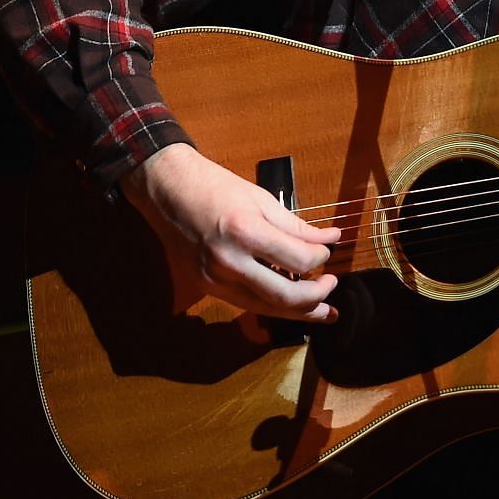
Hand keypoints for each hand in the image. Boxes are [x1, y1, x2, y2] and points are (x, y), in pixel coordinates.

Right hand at [120, 142, 342, 321]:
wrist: (166, 189)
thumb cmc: (214, 186)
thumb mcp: (260, 198)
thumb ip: (297, 226)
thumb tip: (331, 239)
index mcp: (245, 231)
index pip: (298, 260)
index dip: (321, 258)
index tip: (329, 248)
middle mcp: (229, 262)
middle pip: (284, 296)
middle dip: (316, 297)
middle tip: (332, 286)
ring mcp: (215, 279)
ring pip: (266, 308)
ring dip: (299, 313)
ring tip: (323, 311)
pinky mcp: (207, 287)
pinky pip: (247, 303)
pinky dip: (272, 305)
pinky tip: (290, 303)